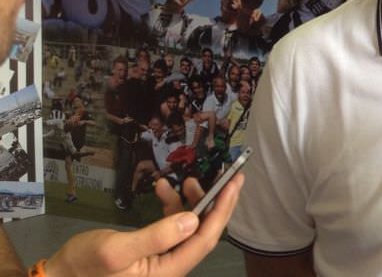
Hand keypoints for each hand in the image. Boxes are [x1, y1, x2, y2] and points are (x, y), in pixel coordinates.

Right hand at [44, 174, 242, 276]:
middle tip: (225, 176)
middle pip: (202, 232)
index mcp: (167, 272)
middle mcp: (169, 268)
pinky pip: (170, 227)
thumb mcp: (117, 250)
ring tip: (185, 181)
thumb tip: (193, 220)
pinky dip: (170, 207)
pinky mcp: (151, 253)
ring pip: (188, 227)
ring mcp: (161, 260)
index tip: (234, 184)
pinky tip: (162, 189)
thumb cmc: (84, 267)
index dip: (222, 210)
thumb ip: (156, 236)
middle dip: (214, 203)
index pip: (204, 239)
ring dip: (189, 202)